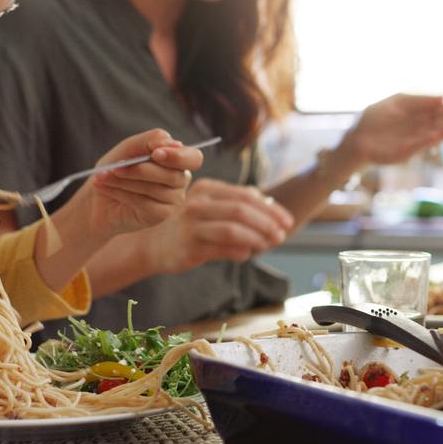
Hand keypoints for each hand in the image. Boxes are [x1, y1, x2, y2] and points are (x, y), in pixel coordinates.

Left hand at [77, 129, 203, 237]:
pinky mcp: (161, 215)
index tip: (155, 153)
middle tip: (116, 167)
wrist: (99, 197)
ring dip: (125, 181)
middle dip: (141, 170)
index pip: (193, 158)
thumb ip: (150, 140)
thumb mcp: (129, 148)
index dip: (178, 156)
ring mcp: (173, 200)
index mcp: (177, 160)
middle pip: (172, 175)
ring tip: (103, 176)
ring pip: (155, 189)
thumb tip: (173, 143)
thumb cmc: (116, 168)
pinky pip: (145, 203)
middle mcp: (180, 180)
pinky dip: (122, 194)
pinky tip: (108, 189)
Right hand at [143, 179, 295, 272]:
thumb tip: (272, 209)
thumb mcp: (212, 209)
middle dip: (267, 223)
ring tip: (270, 245)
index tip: (287, 221)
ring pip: (234, 229)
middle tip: (282, 235)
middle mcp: (198, 202)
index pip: (246, 195)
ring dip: (258, 238)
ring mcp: (192, 224)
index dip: (271, 209)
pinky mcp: (190, 245)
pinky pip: (222, 248)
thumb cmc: (190, 227)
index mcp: (207, 189)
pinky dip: (241, 251)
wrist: (156, 245)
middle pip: (242, 210)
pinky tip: (248, 254)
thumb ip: (238, 206)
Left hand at [337, 94, 442, 168]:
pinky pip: (420, 144)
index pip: (439, 111)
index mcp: (417, 115)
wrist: (356, 138)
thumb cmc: (374, 118)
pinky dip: (430, 139)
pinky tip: (441, 132)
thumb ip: (418, 99)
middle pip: (439, 123)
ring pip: (433, 134)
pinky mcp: (406, 152)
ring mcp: (413, 141)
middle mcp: (418, 129)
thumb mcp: (396, 102)